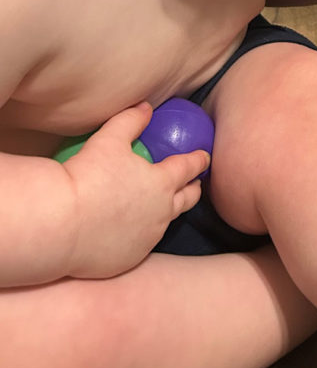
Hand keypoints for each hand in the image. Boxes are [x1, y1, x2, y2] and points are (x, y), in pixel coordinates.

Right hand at [62, 102, 209, 278]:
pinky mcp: (128, 260)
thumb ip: (131, 121)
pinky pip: (138, 244)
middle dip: (193, 190)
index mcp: (162, 183)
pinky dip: (139, 235)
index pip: (189, 168)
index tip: (204, 157)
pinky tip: (130, 231)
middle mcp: (161, 214)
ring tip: (162, 207)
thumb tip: (146, 106)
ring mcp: (146, 239)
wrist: (60, 224)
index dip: (198, 160)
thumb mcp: (110, 140)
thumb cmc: (87, 177)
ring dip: (166, 214)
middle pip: (187, 200)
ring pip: (164, 224)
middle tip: (194, 184)